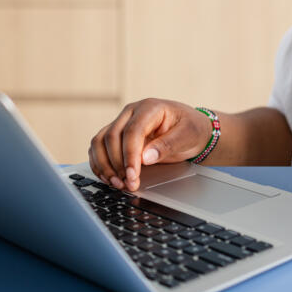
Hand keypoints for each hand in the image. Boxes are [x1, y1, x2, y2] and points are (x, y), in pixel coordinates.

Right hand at [88, 99, 212, 191]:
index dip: (130, 156)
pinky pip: (99, 148)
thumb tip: (145, 158)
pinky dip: (100, 164)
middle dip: (117, 164)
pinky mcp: (116, 135)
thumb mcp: (187, 135)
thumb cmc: (191, 128)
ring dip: (104, 165)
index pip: (132, 131)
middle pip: (112, 137)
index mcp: (150, 107)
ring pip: (100, 142)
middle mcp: (131, 112)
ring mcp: (122, 122)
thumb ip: (167, 144)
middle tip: (127, 184)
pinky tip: (109, 178)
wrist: (192, 129)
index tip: (133, 176)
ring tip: (117, 183)